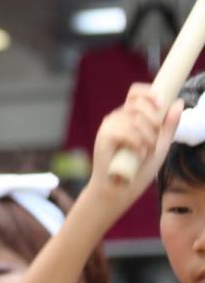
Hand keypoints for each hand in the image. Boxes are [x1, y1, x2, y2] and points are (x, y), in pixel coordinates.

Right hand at [85, 83, 182, 211]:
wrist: (120, 190)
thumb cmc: (138, 169)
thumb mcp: (160, 144)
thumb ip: (169, 125)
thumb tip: (178, 102)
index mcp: (129, 116)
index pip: (136, 93)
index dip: (149, 93)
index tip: (161, 104)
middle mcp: (117, 118)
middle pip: (139, 104)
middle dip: (154, 123)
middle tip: (154, 142)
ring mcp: (108, 126)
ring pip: (135, 119)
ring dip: (148, 138)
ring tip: (145, 152)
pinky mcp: (103, 137)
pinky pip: (127, 132)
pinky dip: (138, 144)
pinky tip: (137, 154)